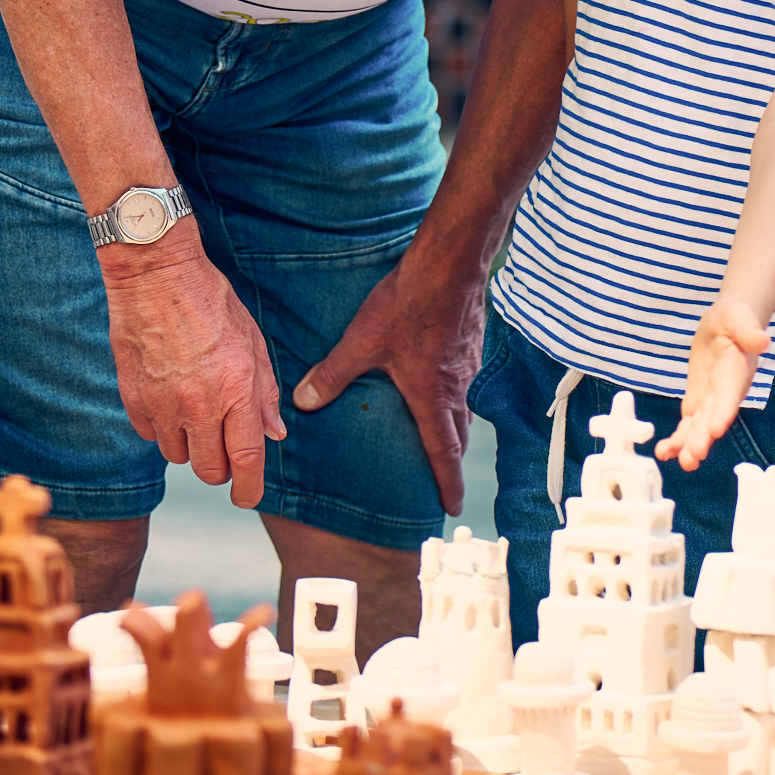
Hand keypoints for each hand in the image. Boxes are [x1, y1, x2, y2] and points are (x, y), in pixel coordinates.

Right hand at [103, 233, 283, 505]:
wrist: (157, 275)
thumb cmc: (211, 303)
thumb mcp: (253, 343)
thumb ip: (264, 393)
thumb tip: (273, 434)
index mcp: (235, 390)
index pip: (245, 461)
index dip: (249, 489)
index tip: (248, 498)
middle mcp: (198, 404)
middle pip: (209, 470)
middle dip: (221, 469)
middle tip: (224, 450)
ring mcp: (162, 403)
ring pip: (178, 456)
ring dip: (190, 446)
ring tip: (196, 413)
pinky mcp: (133, 397)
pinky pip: (150, 434)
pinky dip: (163, 428)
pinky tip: (170, 399)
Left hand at [291, 244, 481, 513]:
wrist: (448, 266)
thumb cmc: (407, 305)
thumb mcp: (361, 342)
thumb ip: (332, 374)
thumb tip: (303, 402)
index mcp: (431, 397)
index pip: (443, 453)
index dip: (448, 484)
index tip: (451, 509)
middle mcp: (454, 388)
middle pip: (458, 436)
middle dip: (450, 461)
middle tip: (445, 482)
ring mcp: (467, 366)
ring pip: (463, 407)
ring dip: (454, 427)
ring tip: (443, 437)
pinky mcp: (471, 344)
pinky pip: (464, 381)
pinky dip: (455, 394)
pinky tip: (441, 381)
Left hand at [659, 298, 770, 467]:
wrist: (728, 322)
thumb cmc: (736, 318)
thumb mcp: (740, 317)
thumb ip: (750, 331)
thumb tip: (762, 341)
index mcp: (736, 373)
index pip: (730, 395)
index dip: (723, 411)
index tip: (715, 428)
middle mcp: (726, 392)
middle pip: (714, 418)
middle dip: (703, 438)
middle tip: (693, 456)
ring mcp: (711, 400)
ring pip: (700, 427)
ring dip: (690, 445)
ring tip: (681, 462)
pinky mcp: (698, 402)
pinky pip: (687, 424)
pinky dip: (677, 439)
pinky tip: (664, 452)